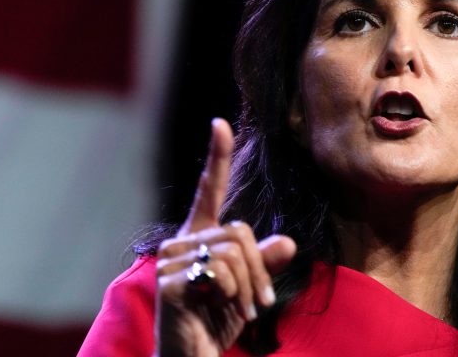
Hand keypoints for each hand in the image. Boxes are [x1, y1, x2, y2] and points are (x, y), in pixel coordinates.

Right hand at [154, 118, 296, 356]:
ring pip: (233, 252)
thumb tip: (287, 242)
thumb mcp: (248, 288)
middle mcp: (182, 242)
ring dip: (250, 287)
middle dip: (260, 269)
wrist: (192, 356)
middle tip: (261, 303)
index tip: (220, 124)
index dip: (216, 157)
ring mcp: (172, 261)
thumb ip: (264, 263)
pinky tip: (222, 312)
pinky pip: (220, 272)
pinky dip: (234, 295)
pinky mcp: (170, 281)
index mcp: (200, 237)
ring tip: (244, 312)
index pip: (209, 191)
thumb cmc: (216, 320)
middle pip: (240, 231)